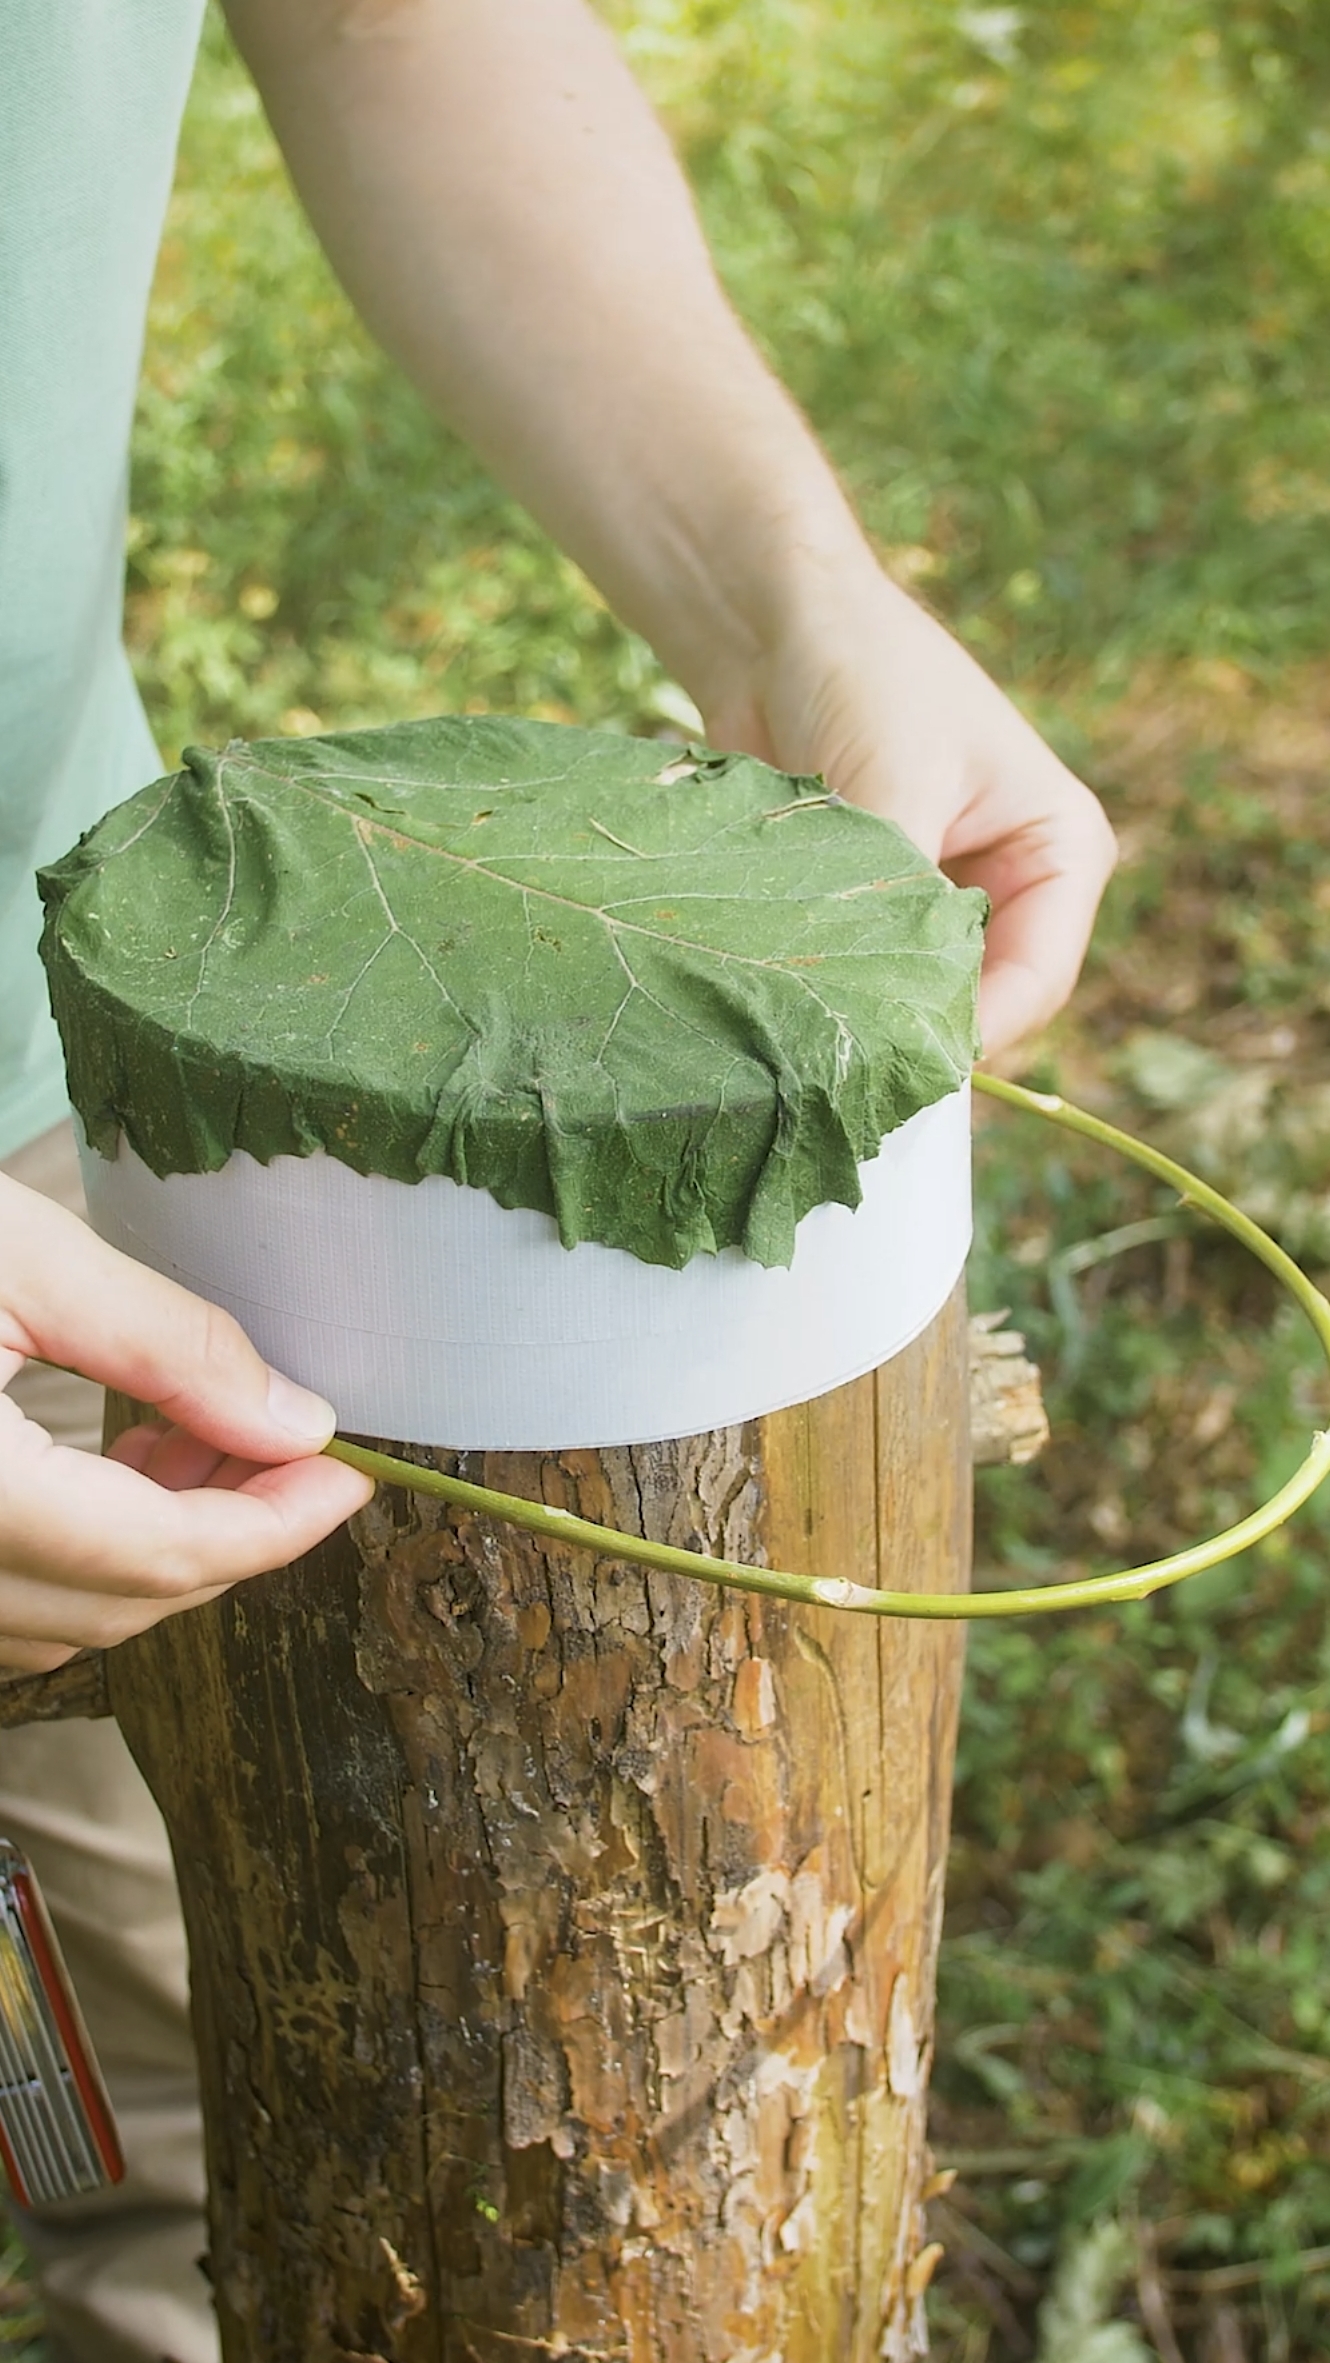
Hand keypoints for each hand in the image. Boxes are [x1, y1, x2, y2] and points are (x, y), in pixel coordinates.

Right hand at [0, 1175, 373, 1672]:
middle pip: (121, 1604)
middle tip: (295, 1444)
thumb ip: (165, 1343)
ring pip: (64, 1621)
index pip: (162, 1555)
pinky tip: (116, 1462)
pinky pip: (4, 1605)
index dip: (278, 1525)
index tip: (351, 1476)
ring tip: (205, 1432)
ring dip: (162, 1548)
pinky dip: (86, 1555)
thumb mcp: (17, 1254)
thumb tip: (291, 1419)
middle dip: (232, 1534)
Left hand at [703, 563, 1116, 1055]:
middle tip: (845, 1065)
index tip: (900, 1068)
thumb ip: (899, 904)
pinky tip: (782, 996)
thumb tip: (886, 1014)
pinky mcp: (874, 906)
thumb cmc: (862, 671)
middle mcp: (1015, 887)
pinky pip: (860, 975)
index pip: (1035, 982)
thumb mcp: (895, 786)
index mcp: (1062, 852)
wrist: (772, 619)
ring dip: (865, 1010)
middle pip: (979, 1003)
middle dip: (916, 1029)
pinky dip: (828, 987)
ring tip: (809, 1029)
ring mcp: (944, 899)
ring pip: (916, 996)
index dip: (973, 1036)